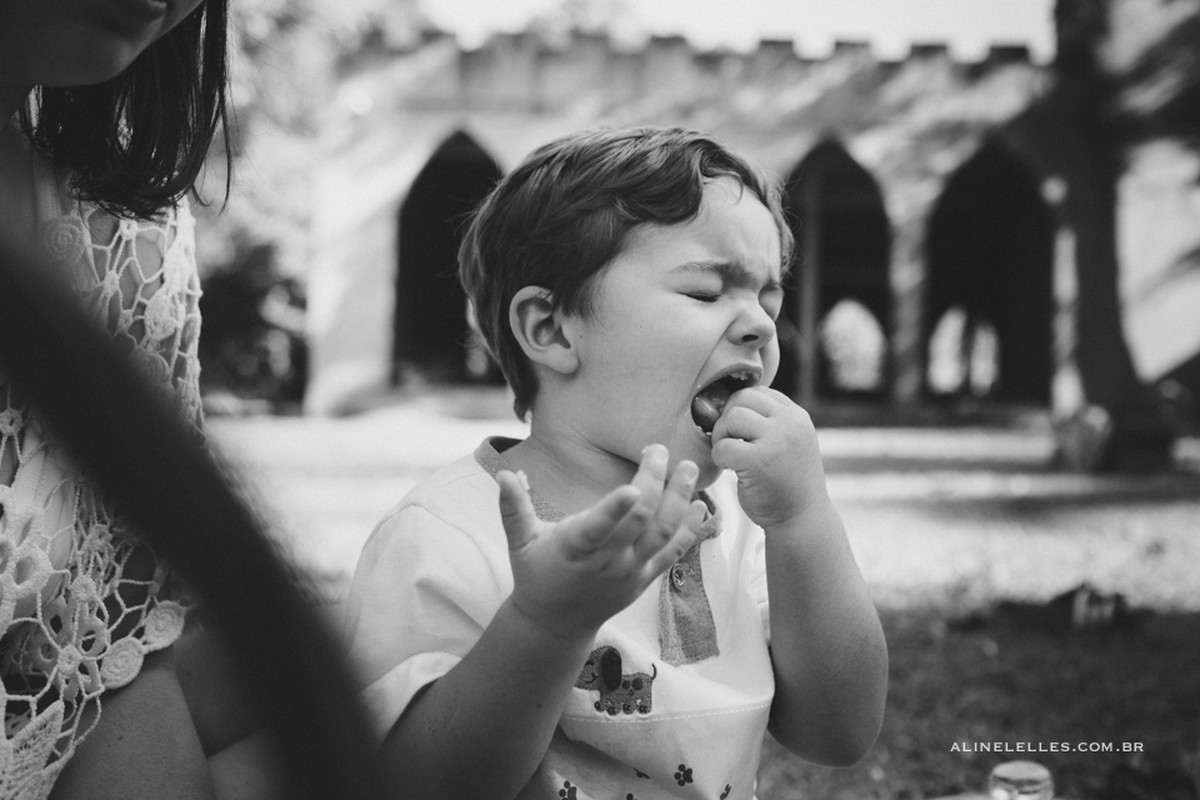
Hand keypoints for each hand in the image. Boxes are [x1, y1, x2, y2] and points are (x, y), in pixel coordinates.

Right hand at [496, 445, 705, 640]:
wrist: (555, 624)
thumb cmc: (536, 574)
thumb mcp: (519, 542)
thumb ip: (513, 507)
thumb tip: (504, 473)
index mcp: (574, 550)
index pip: (597, 528)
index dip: (615, 509)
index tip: (633, 486)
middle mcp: (606, 563)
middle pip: (638, 522)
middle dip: (654, 483)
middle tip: (659, 449)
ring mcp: (630, 572)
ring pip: (663, 534)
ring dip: (680, 499)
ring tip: (688, 468)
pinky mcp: (645, 578)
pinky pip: (674, 553)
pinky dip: (691, 529)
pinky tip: (702, 504)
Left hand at [711, 387, 827, 528]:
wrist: (801, 518)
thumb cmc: (787, 482)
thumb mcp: (788, 442)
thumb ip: (770, 421)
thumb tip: (724, 402)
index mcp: (797, 416)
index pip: (759, 392)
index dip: (741, 409)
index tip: (740, 432)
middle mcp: (790, 423)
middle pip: (742, 399)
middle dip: (728, 419)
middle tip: (730, 442)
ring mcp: (776, 440)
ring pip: (731, 417)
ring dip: (721, 436)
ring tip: (731, 455)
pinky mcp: (759, 461)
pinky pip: (723, 446)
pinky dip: (719, 457)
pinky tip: (731, 469)